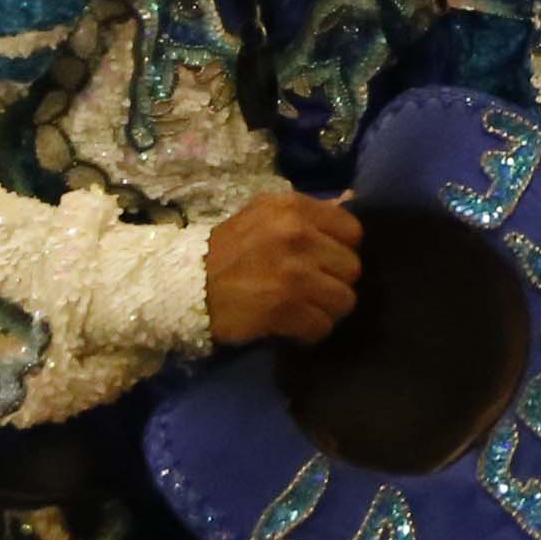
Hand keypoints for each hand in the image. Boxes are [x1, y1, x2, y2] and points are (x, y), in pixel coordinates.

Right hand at [203, 191, 365, 346]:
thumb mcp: (264, 216)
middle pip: (352, 267)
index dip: (342, 249)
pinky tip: (293, 326)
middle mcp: (297, 235)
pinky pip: (322, 326)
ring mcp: (293, 273)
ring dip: (326, 309)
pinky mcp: (284, 308)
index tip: (325, 261)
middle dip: (335, 282)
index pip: (352, 230)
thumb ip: (305, 217)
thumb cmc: (229, 250)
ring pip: (344, 299)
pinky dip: (310, 332)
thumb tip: (350, 216)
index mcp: (293, 208)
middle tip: (313, 288)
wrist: (187, 285)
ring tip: (305, 309)